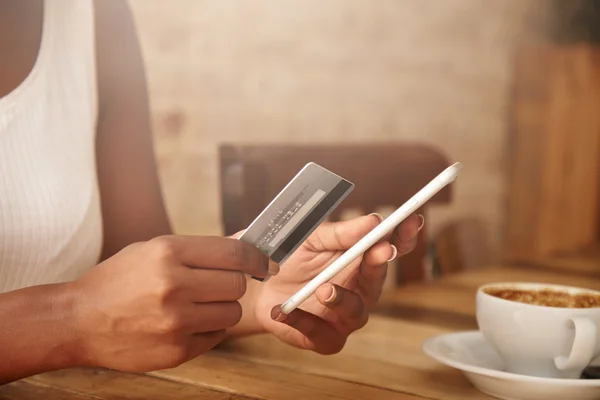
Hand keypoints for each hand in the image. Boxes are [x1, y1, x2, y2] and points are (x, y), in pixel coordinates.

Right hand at [70, 235, 268, 371]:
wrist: (79, 320)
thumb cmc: (118, 280)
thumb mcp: (152, 250)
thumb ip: (197, 250)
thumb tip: (245, 249)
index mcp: (168, 253)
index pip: (234, 252)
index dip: (256, 257)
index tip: (266, 263)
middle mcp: (174, 285)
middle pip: (238, 284)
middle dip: (235, 283)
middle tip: (219, 285)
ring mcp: (175, 321)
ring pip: (231, 313)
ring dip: (223, 308)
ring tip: (198, 305)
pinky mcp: (176, 350)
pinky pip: (216, 337)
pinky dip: (209, 330)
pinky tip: (187, 323)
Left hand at [250, 213, 422, 353]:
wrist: (258, 287)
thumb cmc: (289, 260)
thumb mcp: (310, 238)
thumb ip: (339, 233)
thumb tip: (374, 221)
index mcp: (360, 260)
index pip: (390, 248)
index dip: (404, 236)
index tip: (412, 220)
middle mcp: (359, 289)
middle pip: (378, 280)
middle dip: (379, 264)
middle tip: (379, 249)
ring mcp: (344, 316)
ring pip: (356, 311)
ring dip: (342, 299)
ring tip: (323, 289)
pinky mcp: (326, 338)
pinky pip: (322, 334)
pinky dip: (304, 321)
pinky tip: (286, 310)